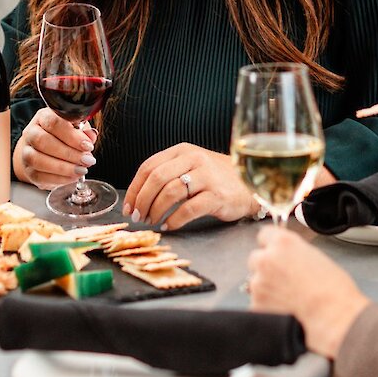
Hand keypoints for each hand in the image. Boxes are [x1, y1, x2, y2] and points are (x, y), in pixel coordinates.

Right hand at [13, 108, 97, 189]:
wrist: (44, 150)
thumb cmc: (62, 136)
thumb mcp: (75, 128)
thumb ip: (84, 131)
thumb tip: (91, 135)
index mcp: (43, 117)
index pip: (53, 122)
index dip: (72, 135)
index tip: (88, 146)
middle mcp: (31, 132)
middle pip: (43, 141)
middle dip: (69, 153)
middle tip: (86, 160)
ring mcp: (26, 152)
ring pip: (38, 160)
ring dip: (63, 168)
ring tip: (81, 170)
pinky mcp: (28, 170)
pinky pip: (39, 176)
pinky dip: (58, 179)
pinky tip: (72, 177)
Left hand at [123, 143, 256, 229]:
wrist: (249, 183)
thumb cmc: (215, 177)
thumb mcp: (192, 166)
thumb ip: (169, 173)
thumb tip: (139, 196)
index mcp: (183, 150)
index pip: (149, 166)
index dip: (134, 188)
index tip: (128, 206)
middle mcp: (194, 159)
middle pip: (157, 178)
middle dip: (142, 201)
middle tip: (137, 217)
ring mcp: (206, 176)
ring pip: (170, 193)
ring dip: (156, 211)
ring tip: (152, 222)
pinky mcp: (217, 195)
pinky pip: (188, 209)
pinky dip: (174, 220)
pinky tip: (169, 226)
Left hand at [248, 227, 370, 358]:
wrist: (333, 317)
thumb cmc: (332, 290)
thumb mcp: (314, 256)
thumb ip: (294, 251)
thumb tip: (286, 255)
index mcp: (282, 243)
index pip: (264, 235)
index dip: (271, 245)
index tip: (274, 252)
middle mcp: (267, 260)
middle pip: (256, 258)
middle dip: (266, 267)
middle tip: (283, 279)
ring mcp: (259, 283)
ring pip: (255, 281)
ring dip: (265, 287)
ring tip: (287, 297)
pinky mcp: (256, 305)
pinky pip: (257, 303)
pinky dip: (266, 306)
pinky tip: (283, 309)